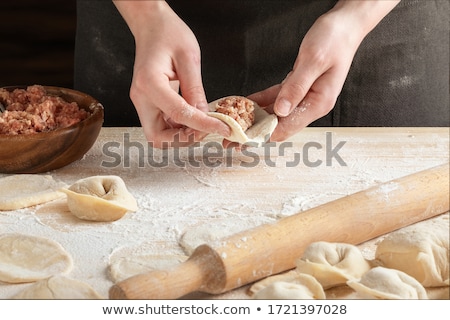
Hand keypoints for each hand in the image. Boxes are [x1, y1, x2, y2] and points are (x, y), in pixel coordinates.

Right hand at [114, 1, 229, 147]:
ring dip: (182, 135)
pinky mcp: (149, 104)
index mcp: (149, 83)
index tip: (222, 128)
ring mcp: (143, 102)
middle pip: (159, 137)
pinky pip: (163, 125)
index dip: (202, 125)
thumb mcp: (189, 58)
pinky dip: (180, 127)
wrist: (152, 25)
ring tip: (202, 122)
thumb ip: (195, 90)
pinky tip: (194, 116)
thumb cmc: (168, 34)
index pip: (178, 114)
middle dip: (183, 139)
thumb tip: (204, 115)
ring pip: (160, 136)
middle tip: (205, 128)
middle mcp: (141, 97)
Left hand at [249, 0, 399, 141]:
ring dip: (256, 117)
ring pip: (276, 112)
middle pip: (281, 123)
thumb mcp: (314, 61)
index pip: (289, 126)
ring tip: (235, 122)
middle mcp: (312, 103)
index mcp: (320, 102)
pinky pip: (276, 97)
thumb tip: (281, 110)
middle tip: (235, 135)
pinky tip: (246, 103)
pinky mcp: (298, 87)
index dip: (266, 132)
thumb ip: (297, 86)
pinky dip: (262, 100)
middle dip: (257, 129)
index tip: (246, 137)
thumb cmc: (335, 39)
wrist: (345, 25)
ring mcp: (305, 96)